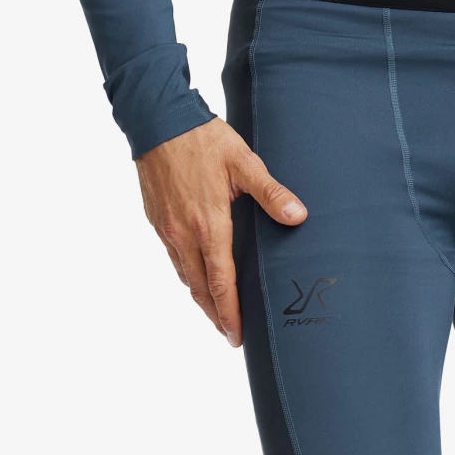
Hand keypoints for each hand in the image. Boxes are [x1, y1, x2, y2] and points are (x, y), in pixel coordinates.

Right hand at [135, 119, 306, 345]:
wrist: (156, 118)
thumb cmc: (201, 138)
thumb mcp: (243, 161)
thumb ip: (271, 192)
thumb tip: (298, 215)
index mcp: (209, 225)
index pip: (221, 283)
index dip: (230, 313)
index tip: (237, 336)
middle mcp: (184, 235)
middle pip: (201, 290)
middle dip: (216, 316)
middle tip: (231, 335)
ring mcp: (167, 230)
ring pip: (186, 277)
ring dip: (202, 300)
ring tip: (217, 314)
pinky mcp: (157, 221)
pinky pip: (175, 259)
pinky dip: (189, 277)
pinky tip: (199, 278)